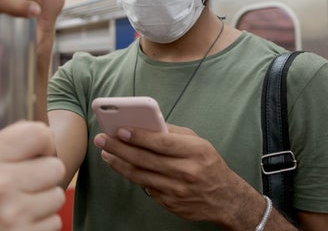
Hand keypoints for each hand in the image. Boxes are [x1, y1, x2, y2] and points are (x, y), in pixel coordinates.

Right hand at [0, 121, 65, 230]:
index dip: (44, 143)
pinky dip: (43, 223)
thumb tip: (48, 135)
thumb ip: (11, 144)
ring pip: (58, 196)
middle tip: (27, 184)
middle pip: (56, 167)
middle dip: (45, 176)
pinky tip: (22, 222)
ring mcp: (12, 214)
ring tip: (22, 204)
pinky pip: (55, 221)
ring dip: (45, 201)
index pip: (39, 134)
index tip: (38, 153)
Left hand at [93, 124, 263, 227]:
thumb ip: (173, 132)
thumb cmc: (208, 163)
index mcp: (195, 152)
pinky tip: (122, 166)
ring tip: (106, 153)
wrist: (225, 198)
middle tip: (102, 139)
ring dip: (119, 163)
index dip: (139, 136)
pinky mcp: (171, 204)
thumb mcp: (198, 142)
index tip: (120, 129)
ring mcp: (177, 191)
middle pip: (145, 159)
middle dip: (119, 148)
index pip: (162, 143)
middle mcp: (186, 172)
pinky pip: (146, 187)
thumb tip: (145, 123)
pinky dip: (132, 175)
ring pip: (140, 175)